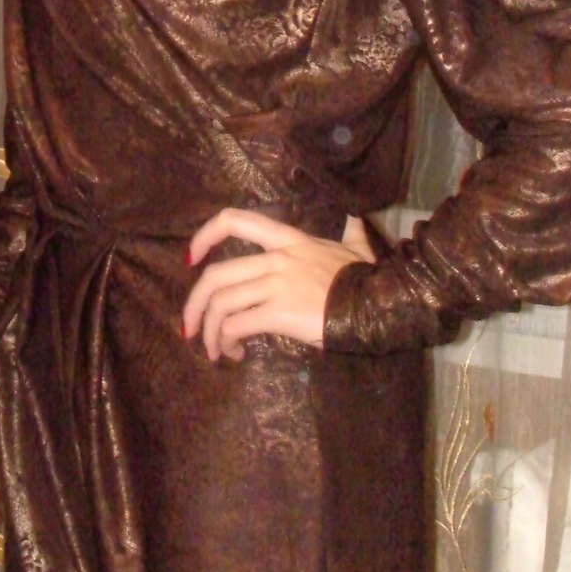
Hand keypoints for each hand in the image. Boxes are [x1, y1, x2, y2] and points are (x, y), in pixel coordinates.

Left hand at [181, 210, 375, 359]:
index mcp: (288, 239)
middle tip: (190, 326)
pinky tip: (234, 352)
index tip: (191, 258)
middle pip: (215, 275)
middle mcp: (275, 258)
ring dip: (210, 331)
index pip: (234, 220)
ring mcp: (275, 284)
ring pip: (221, 304)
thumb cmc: (367, 279)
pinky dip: (226, 341)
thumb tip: (356, 219)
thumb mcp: (356, 248)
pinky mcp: (278, 312)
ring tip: (215, 349)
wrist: (380, 304)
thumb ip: (351, 233)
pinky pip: (236, 326)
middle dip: (194, 304)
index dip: (204, 236)